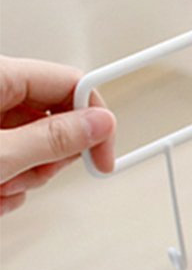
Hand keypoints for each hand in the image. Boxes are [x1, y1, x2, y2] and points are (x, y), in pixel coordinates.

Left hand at [1, 56, 115, 213]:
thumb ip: (52, 139)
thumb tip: (100, 124)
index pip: (69, 83)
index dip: (94, 120)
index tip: (103, 156)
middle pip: (53, 119)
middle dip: (48, 159)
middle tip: (26, 177)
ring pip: (33, 147)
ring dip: (23, 178)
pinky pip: (11, 161)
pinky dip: (4, 185)